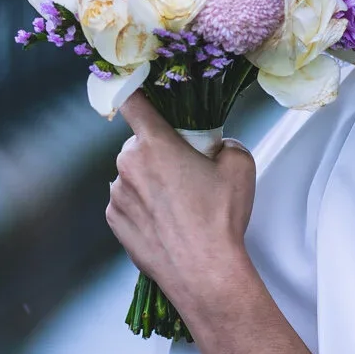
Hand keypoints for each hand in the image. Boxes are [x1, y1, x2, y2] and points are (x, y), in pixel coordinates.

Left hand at [106, 92, 258, 325]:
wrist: (205, 272)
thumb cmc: (221, 218)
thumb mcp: (239, 165)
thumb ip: (224, 143)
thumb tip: (214, 147)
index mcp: (154, 144)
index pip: (131, 101)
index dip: (129, 87)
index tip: (127, 81)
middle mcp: (127, 165)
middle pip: (140, 145)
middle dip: (159, 152)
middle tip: (186, 173)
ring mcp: (117, 195)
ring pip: (133, 176)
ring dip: (150, 182)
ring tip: (180, 207)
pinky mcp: (114, 221)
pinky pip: (127, 202)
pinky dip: (142, 207)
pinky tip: (166, 223)